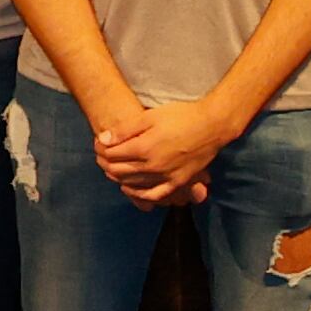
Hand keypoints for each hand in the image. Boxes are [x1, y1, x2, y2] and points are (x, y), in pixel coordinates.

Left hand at [94, 95, 238, 210]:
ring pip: (133, 183)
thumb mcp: (150, 116)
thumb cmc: (181, 116)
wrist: (212, 126)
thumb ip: (125, 130)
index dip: (100, 150)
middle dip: (105, 163)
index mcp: (144, 148)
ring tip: (111, 168)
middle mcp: (153, 166)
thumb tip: (102, 140)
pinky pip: (155, 194)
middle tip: (101, 155)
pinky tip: (129, 188)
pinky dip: (139, 194)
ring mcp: (166, 176)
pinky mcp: (178, 182)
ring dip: (117, 177)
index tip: (97, 143)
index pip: (112, 155)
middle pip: (119, 170)